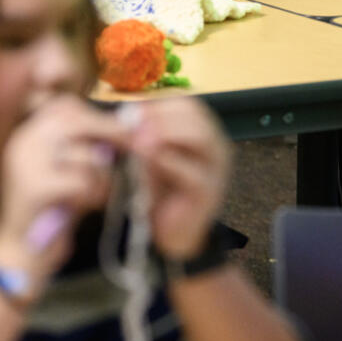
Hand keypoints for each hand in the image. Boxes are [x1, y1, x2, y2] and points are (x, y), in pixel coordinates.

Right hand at [0, 95, 130, 295]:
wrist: (23, 253)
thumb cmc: (56, 207)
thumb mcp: (71, 168)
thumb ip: (90, 145)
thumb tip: (130, 124)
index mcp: (29, 134)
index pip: (66, 106)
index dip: (98, 114)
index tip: (125, 127)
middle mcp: (23, 142)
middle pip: (77, 121)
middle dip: (110, 133)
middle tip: (132, 146)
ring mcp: (25, 163)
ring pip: (85, 154)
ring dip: (103, 175)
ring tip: (97, 193)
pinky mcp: (33, 187)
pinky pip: (81, 181)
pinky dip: (94, 194)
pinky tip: (89, 206)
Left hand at [128, 98, 231, 259]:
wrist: (170, 234)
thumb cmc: (160, 192)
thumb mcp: (150, 159)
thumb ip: (143, 138)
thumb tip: (124, 115)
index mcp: (202, 133)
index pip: (187, 105)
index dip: (159, 106)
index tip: (128, 113)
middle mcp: (215, 145)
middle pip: (196, 116)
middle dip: (161, 117)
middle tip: (132, 125)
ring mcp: (217, 168)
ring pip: (200, 136)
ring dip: (166, 134)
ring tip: (139, 140)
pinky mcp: (210, 191)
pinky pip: (193, 171)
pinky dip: (169, 162)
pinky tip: (147, 160)